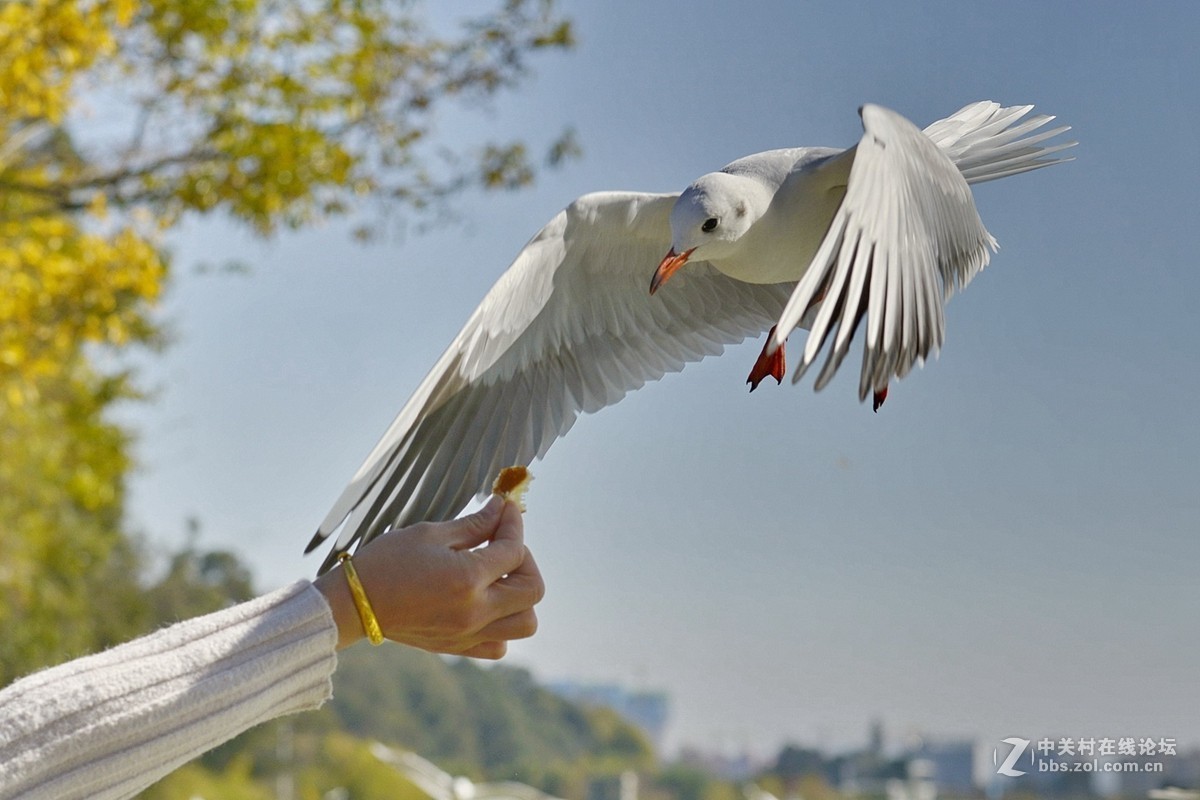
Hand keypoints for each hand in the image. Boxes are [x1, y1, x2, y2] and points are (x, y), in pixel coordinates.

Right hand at [314, 496, 543, 657]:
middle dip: (525, 560)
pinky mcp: (457, 648)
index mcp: (467, 579)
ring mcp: (468, 634)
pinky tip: (484, 602)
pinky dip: (503, 625)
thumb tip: (502, 509)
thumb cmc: (386, 562)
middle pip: (532, 589)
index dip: (513, 524)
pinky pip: (500, 645)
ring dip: (520, 596)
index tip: (506, 509)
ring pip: (525, 623)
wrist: (352, 605)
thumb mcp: (430, 534)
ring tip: (496, 576)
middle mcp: (475, 612)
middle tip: (502, 544)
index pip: (514, 550)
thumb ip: (474, 525)